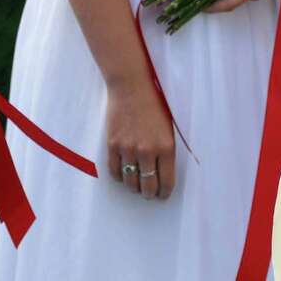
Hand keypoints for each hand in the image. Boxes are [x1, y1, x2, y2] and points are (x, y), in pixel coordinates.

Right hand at [105, 76, 175, 200]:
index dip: (164, 193)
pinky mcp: (113, 145)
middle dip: (149, 193)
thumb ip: (166, 151)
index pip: (166, 183)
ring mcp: (128, 149)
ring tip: (136, 184)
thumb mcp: (168, 129)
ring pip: (130, 182)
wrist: (132, 86)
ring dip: (134, 187)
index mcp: (166, 148)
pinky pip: (115, 171)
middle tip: (148, 192)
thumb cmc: (153, 104)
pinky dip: (119, 177)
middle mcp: (147, 151)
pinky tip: (123, 173)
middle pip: (147, 187)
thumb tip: (162, 174)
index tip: (161, 195)